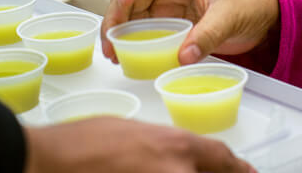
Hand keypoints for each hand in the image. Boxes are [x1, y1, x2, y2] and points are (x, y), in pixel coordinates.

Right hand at [24, 117, 254, 172]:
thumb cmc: (88, 141)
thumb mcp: (139, 133)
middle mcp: (177, 172)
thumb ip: (166, 148)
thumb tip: (179, 161)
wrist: (52, 159)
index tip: (249, 172)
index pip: (222, 158)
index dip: (239, 167)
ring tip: (189, 172)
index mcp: (176, 147)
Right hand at [100, 0, 278, 64]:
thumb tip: (182, 57)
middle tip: (110, 39)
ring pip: (134, 12)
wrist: (266, 15)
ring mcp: (169, 4)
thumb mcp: (232, 16)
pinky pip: (146, 29)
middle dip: (116, 13)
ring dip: (120, 30)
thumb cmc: (252, 2)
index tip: (123, 0)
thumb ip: (209, 35)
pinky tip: (125, 55)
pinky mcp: (173, 23)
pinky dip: (134, 40)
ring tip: (112, 53)